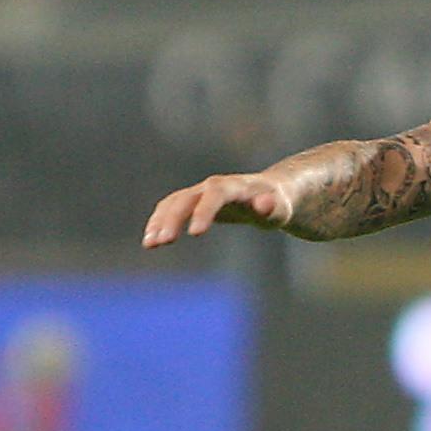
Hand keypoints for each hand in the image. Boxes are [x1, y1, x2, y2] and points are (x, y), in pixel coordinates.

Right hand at [142, 173, 292, 247]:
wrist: (268, 192)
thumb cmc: (276, 204)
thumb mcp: (280, 209)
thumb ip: (271, 207)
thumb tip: (264, 205)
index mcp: (234, 186)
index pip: (215, 194)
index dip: (204, 211)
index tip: (195, 234)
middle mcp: (212, 186)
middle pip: (188, 197)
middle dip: (174, 218)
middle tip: (163, 241)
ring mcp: (200, 192)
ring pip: (174, 202)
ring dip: (160, 221)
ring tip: (150, 244)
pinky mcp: (193, 200)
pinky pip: (170, 207)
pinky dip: (159, 221)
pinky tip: (151, 241)